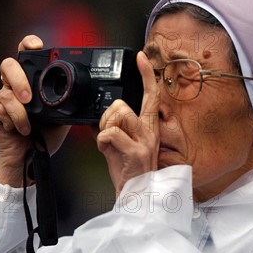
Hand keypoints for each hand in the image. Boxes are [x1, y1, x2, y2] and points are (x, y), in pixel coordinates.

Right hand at [0, 35, 69, 186]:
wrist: (32, 157)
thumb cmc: (45, 135)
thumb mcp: (63, 115)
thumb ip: (68, 101)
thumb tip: (89, 94)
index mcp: (31, 81)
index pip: (26, 54)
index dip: (28, 44)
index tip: (37, 45)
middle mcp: (14, 85)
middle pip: (9, 65)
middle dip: (19, 79)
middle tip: (29, 98)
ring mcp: (0, 97)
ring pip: (4, 90)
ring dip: (19, 110)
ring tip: (28, 124)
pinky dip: (11, 120)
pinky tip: (19, 129)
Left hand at [97, 51, 159, 194]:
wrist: (137, 196)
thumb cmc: (128, 171)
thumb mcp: (122, 145)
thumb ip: (115, 128)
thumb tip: (102, 118)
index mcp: (148, 127)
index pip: (150, 94)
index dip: (145, 74)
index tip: (140, 56)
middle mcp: (150, 130)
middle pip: (121, 105)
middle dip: (107, 118)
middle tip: (110, 137)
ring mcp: (144, 141)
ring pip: (116, 116)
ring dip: (105, 130)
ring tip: (111, 147)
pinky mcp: (136, 151)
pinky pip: (109, 133)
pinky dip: (102, 142)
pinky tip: (109, 153)